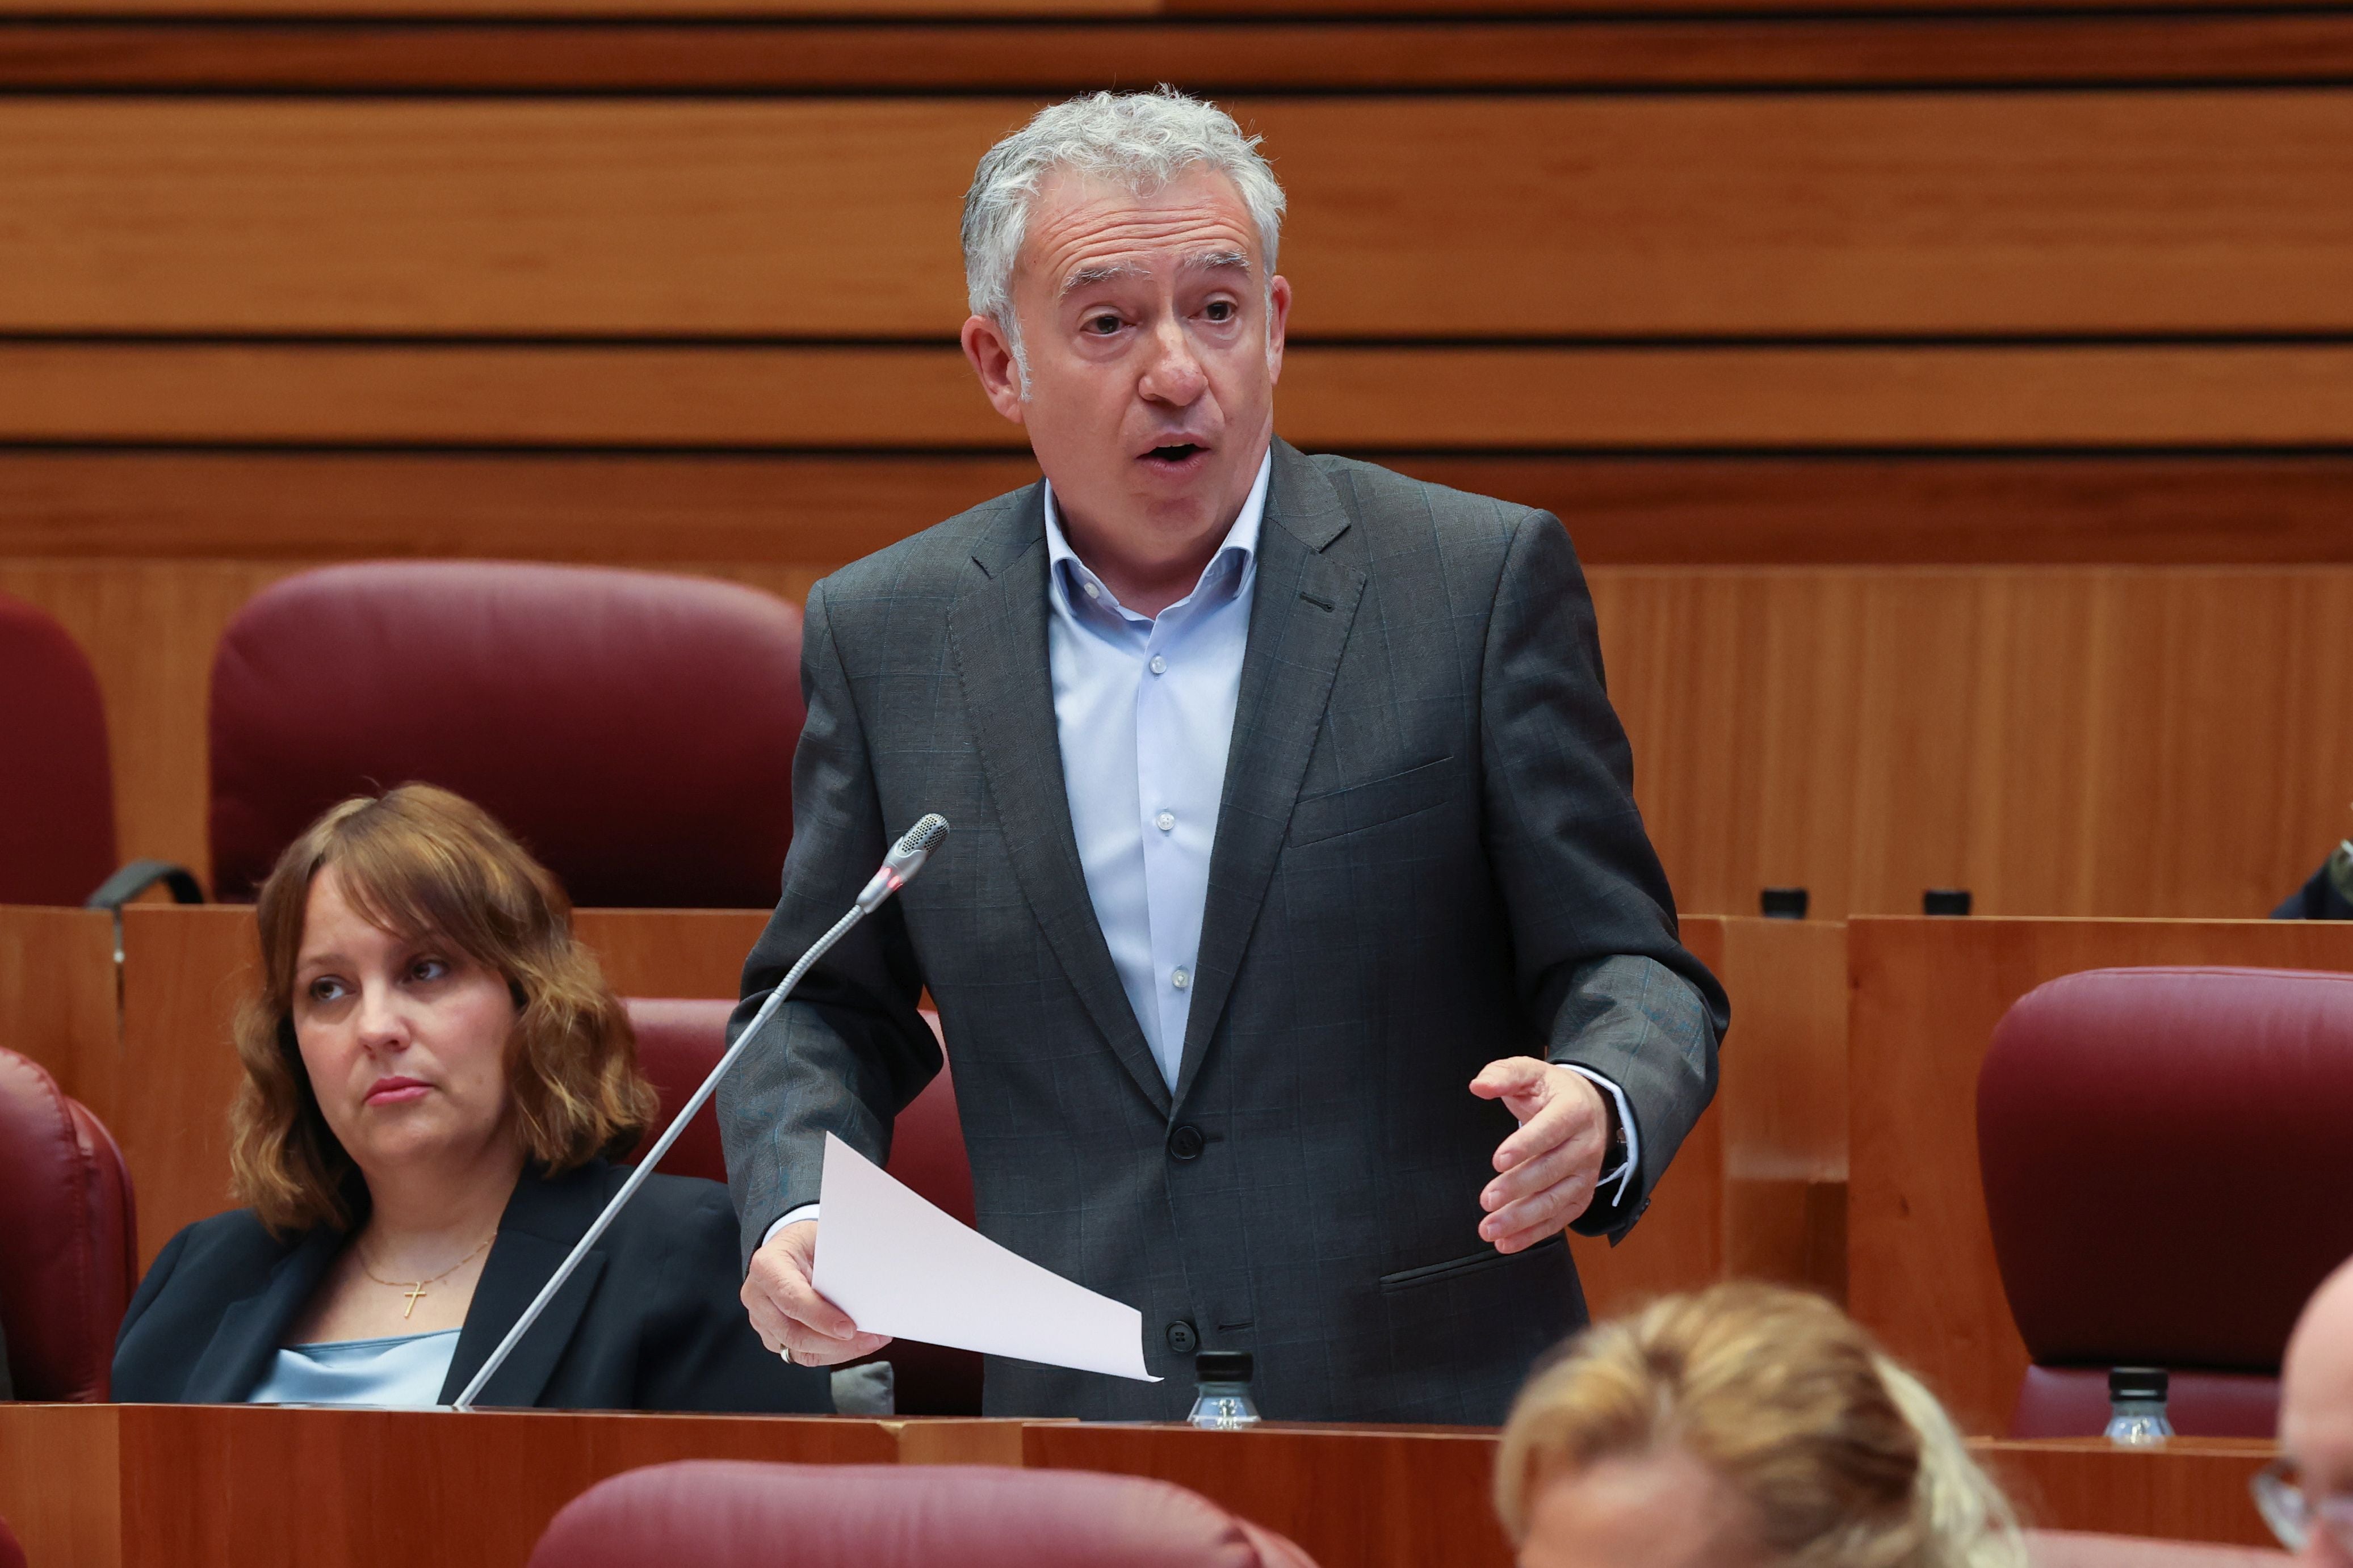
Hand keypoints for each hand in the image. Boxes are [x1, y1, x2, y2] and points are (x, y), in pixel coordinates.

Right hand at [740, 1220, 892, 1366]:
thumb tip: (870, 1286)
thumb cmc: (806, 1241)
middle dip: (835, 1342)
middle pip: (794, 1333)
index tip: (850, 1328)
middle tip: (871, 1338)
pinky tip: (856, 1344)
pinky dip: (832, 1352)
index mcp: (767, 1266)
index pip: (792, 1299)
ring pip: (799, 1350)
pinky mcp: (773, 1336)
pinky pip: (803, 1354)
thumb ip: (838, 1261)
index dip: (821, 1317)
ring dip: (839, 1351)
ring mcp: (762, 1320)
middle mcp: (758, 1296)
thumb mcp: (821, 1237)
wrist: (789, 1249)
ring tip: (871, 1341)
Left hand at [1469, 1057, 1609, 1252]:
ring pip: (1556, 1200)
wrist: (1590, 1108)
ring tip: (1490, 1229)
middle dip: (1518, 1188)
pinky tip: (1507, 1243)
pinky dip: (1533, 1234)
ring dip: (1522, 1219)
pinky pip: (1559, 1219)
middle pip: (1551, 1170)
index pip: (1550, 1130)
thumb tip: (1479, 1085)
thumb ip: (1503, 1075)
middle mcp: (1585, 1144)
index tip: (1498, 1160)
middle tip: (1486, 1200)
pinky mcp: (1581, 1195)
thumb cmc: (1550, 1092)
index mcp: (1573, 1110)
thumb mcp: (1529, 1073)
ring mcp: (1586, 1174)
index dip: (1525, 1146)